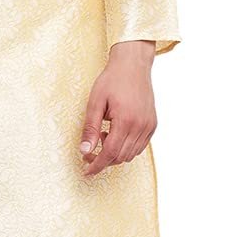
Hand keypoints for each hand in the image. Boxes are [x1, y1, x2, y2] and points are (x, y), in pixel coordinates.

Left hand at [79, 41, 157, 176]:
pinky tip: (115, 133)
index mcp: (126, 120)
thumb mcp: (95, 102)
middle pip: (121, 157)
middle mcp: (141, 126)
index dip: (97, 165)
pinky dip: (126, 147)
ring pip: (131, 154)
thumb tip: (84, 150)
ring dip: (115, 153)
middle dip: (103, 160)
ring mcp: (149, 126)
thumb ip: (90, 128)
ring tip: (103, 134)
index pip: (110, 153)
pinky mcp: (152, 125)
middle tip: (89, 151)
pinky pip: (140, 146)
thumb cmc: (112, 80)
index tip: (86, 172)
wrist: (133, 65)